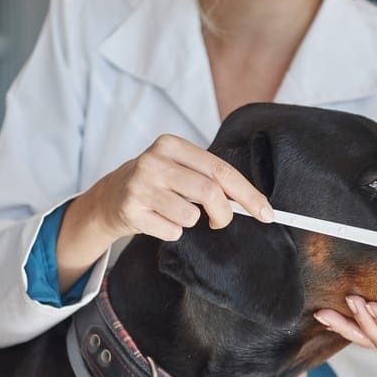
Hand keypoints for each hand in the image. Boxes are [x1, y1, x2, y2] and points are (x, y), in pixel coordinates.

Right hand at [84, 134, 271, 240]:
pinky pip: (171, 231)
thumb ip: (210, 179)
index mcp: (171, 144)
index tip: (267, 213)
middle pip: (209, 192)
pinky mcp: (130, 210)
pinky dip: (171, 232)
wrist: (109, 197)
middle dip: (223, 214)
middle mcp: (154, 161)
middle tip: (220, 221)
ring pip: (189, 216)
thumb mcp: (179, 168)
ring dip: (190, 222)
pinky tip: (158, 220)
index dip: (248, 194)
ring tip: (174, 213)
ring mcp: (140, 185)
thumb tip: (253, 204)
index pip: (221, 170)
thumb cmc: (156, 183)